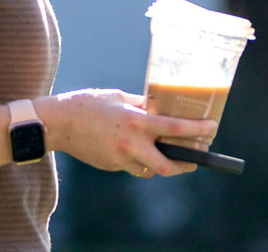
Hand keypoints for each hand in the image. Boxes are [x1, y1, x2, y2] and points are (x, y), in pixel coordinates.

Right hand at [37, 89, 217, 177]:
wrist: (55, 124)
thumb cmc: (88, 104)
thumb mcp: (120, 97)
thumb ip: (143, 105)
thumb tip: (162, 107)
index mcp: (136, 122)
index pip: (174, 129)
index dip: (197, 131)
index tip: (212, 129)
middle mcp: (130, 144)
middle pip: (167, 166)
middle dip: (186, 165)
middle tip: (197, 160)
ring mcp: (119, 158)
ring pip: (149, 169)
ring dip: (162, 163)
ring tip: (173, 154)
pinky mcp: (110, 166)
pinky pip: (132, 166)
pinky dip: (140, 159)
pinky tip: (139, 148)